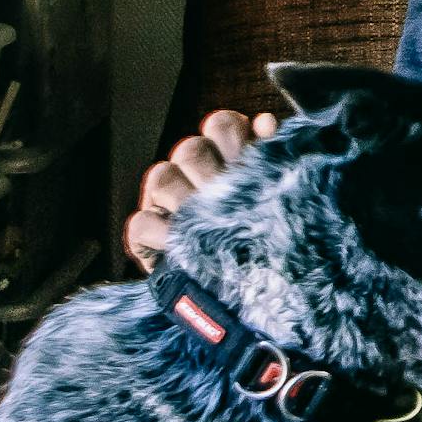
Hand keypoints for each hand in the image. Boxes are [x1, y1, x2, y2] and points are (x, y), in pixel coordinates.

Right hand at [128, 109, 272, 266]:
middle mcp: (192, 175)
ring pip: (162, 177)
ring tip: (206, 220)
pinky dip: (160, 233)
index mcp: (225, 158)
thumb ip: (276, 157)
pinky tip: (181, 242)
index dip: (233, 135)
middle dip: (212, 170)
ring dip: (185, 197)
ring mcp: (164, 203)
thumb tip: (266, 122)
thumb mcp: (280, 198)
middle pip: (191, 149)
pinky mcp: (145, 236)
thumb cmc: (268, 242)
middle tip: (229, 197)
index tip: (250, 158)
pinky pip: (141, 223)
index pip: (220, 125)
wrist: (250, 299)